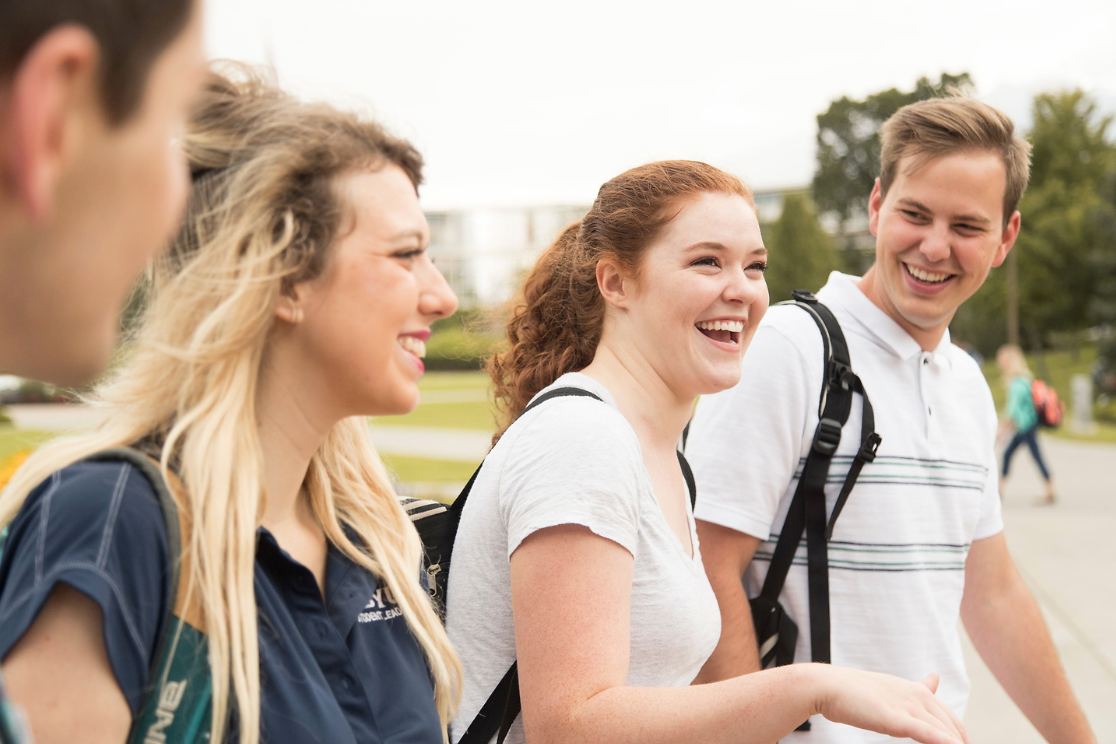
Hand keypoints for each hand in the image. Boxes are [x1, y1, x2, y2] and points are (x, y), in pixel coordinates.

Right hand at [813, 666, 968, 743]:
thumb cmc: (851, 690)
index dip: (958, 730)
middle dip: (962, 741)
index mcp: (912, 689)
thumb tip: (934, 677)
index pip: (946, 712)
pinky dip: (943, 741)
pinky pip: (927, 732)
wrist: (828, 686)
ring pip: (943, 730)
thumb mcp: (886, 689)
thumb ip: (910, 689)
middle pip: (951, 724)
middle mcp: (915, 695)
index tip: (964, 742)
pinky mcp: (897, 718)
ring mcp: (907, 705)